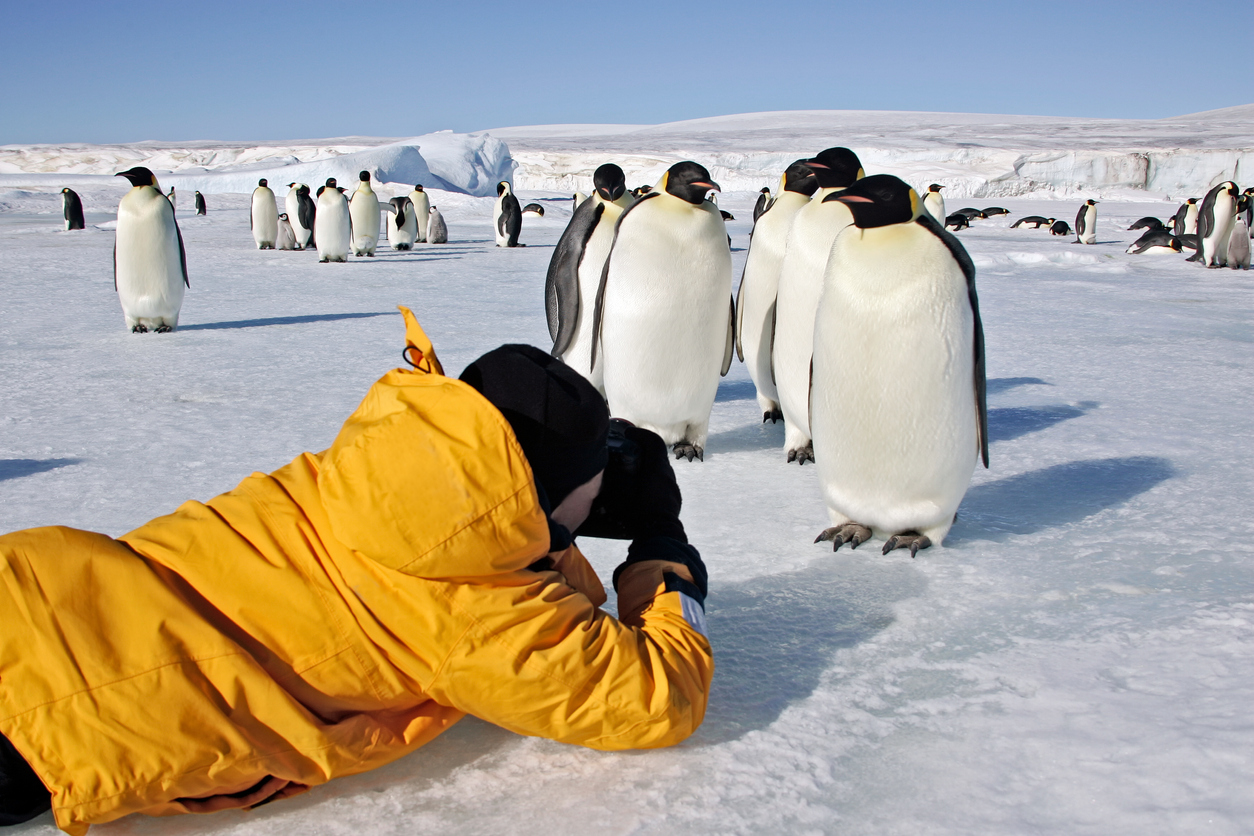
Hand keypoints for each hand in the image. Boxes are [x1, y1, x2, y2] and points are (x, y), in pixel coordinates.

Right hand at [574, 420, 684, 541]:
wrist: (659, 535)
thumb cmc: (639, 511)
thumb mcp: (620, 492)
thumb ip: (614, 475)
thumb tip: (606, 465)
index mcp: (657, 468)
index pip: (653, 442)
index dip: (641, 434)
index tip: (629, 434)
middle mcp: (668, 474)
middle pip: (657, 456)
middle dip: (642, 452)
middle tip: (627, 455)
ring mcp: (673, 488)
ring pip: (660, 471)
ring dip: (647, 468)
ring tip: (632, 475)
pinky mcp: (674, 499)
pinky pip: (662, 484)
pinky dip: (652, 482)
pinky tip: (641, 492)